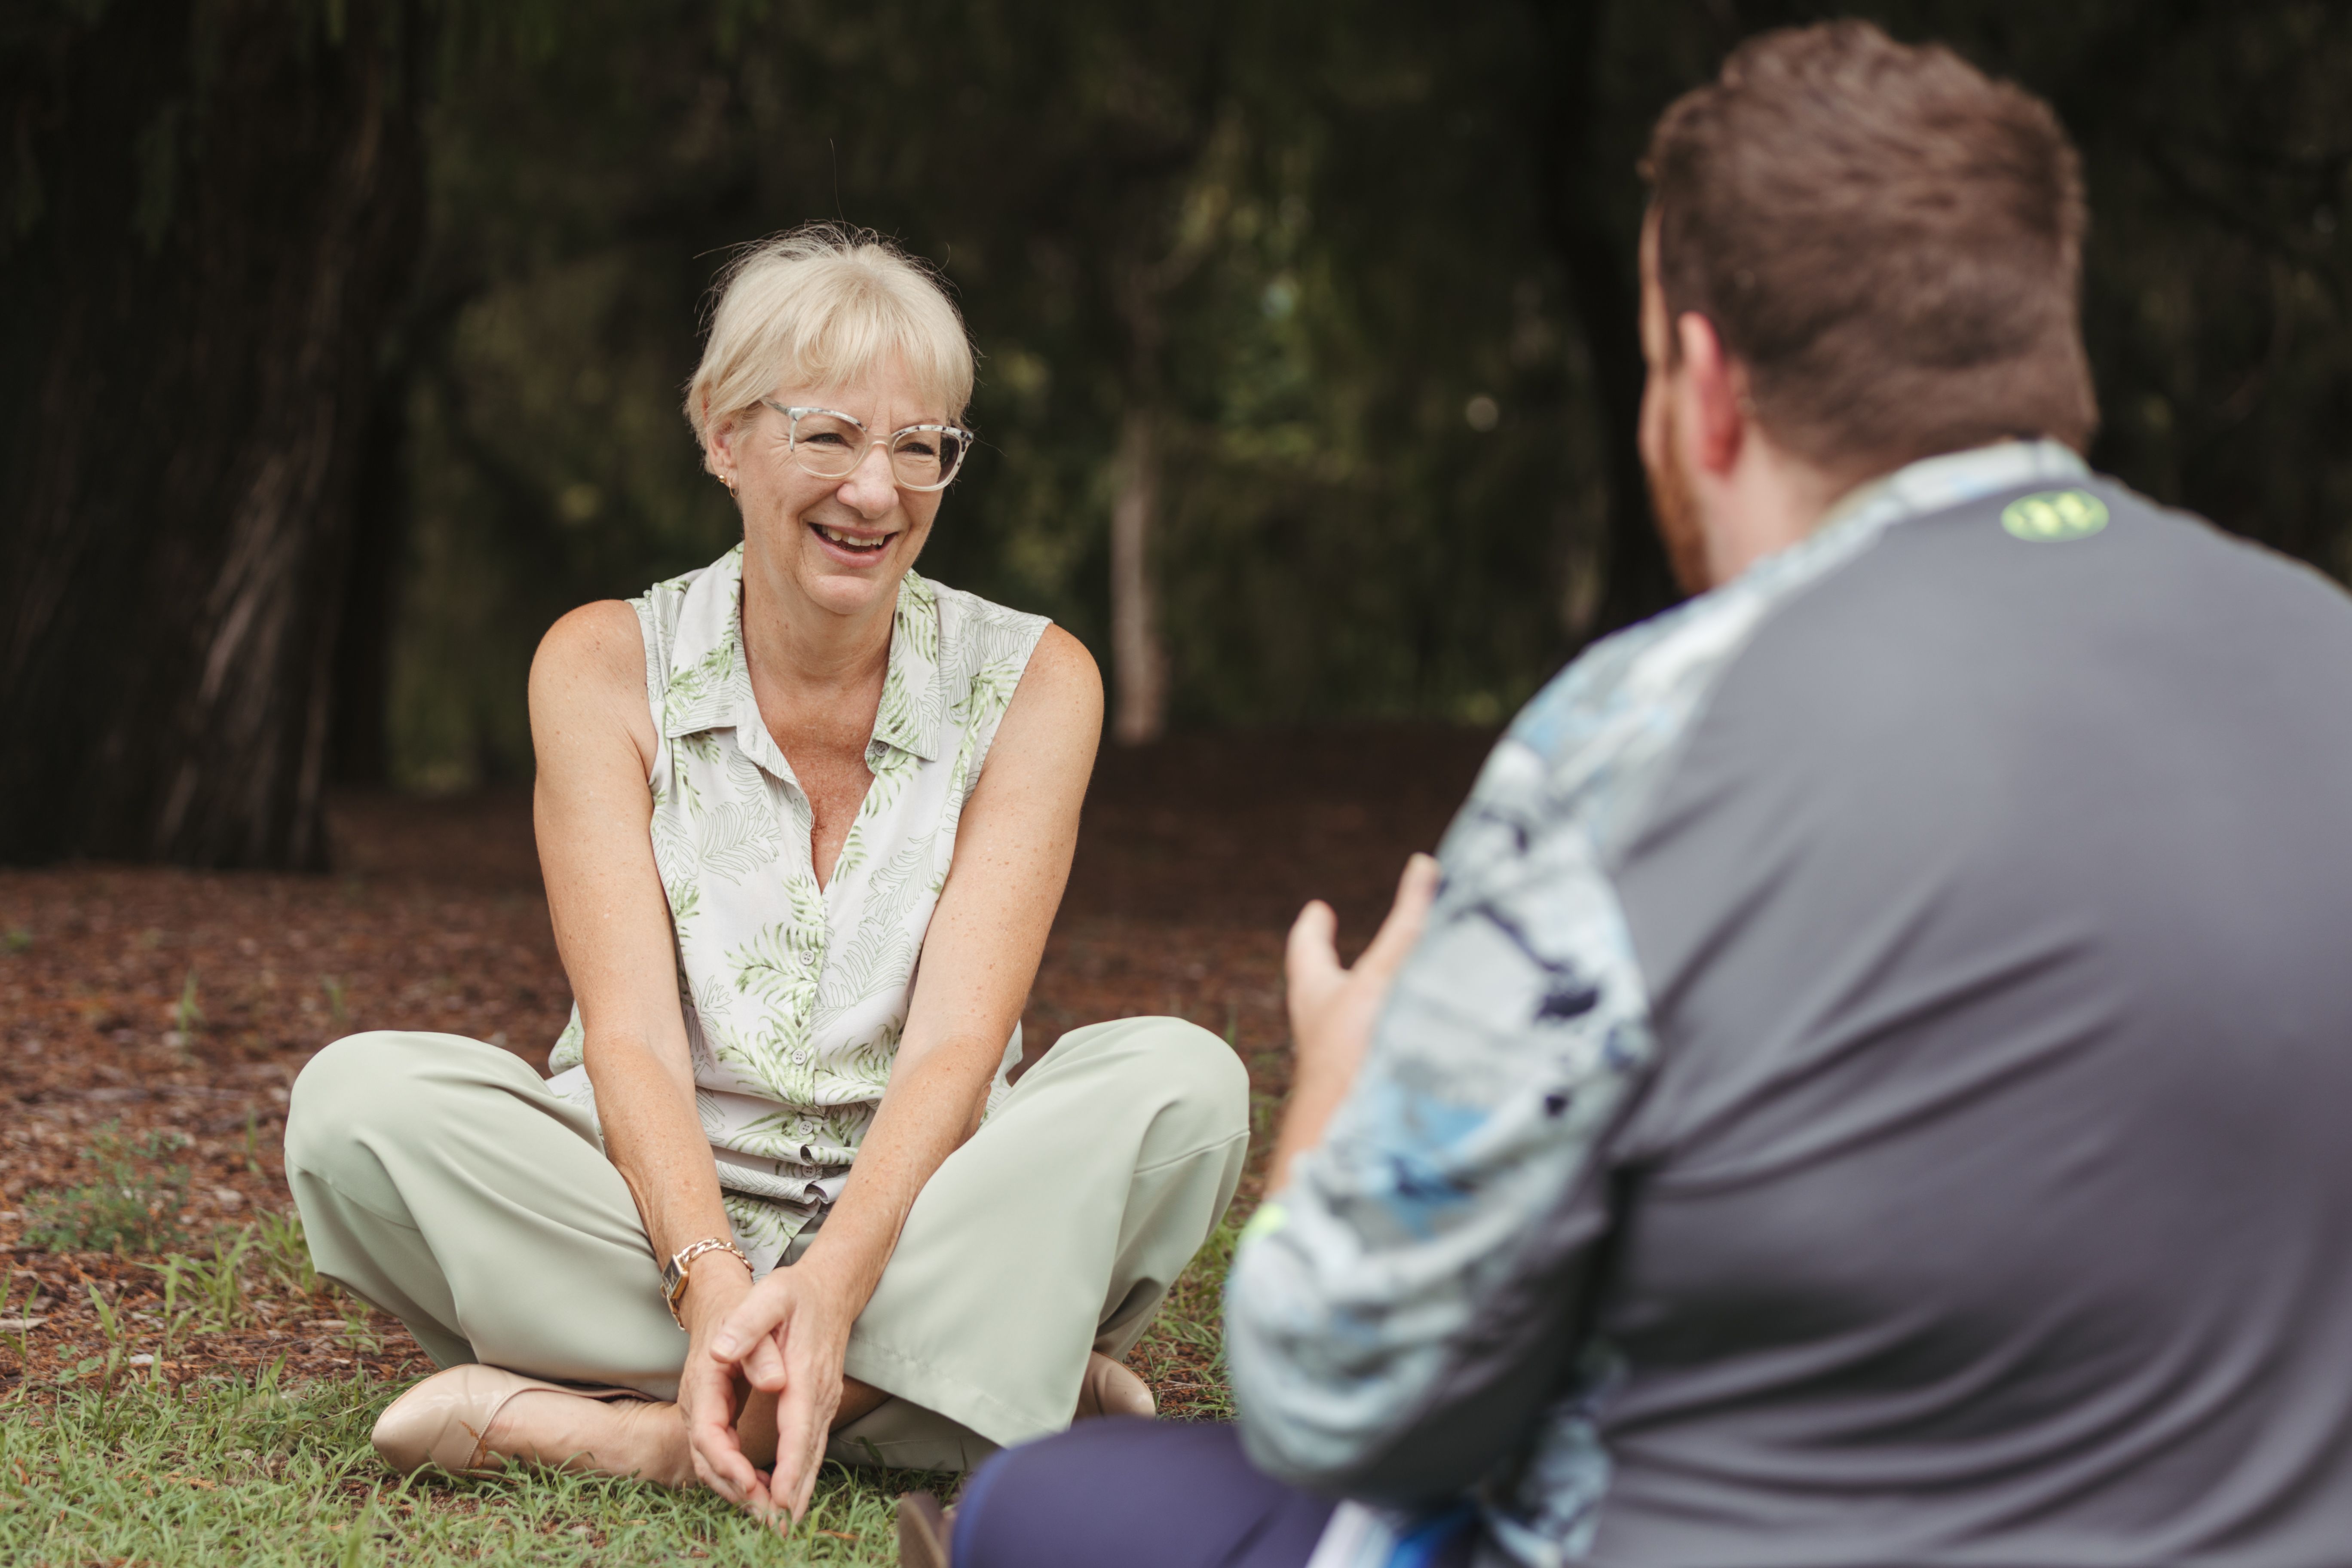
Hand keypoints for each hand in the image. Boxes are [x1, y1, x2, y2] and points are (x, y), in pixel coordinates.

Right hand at [673, 1258, 771, 1509]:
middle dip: (738, 1492)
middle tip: (772, 1518)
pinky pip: (723, 1457)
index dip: (730, 1462)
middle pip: (708, 1461)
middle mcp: (697, 1403)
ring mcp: (703, 1413)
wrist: (723, 1297)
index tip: (753, 1483)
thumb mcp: (759, 1308)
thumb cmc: (746, 1303)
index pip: (709, 1433)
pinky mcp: (715, 1418)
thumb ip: (758, 1343)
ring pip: (714, 1466)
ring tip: (775, 1516)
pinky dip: (743, 1479)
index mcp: (704, 1381)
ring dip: (742, 1493)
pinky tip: (770, 1491)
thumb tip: (772, 1380)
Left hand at [704, 1255, 861, 1525]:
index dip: (789, 1469)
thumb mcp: (769, 1296)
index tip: (780, 1502)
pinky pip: (811, 1448)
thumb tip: (721, 1350)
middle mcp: (819, 1395)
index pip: (798, 1429)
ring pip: (812, 1457)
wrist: (832, 1289)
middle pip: (808, 1455)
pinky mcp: (820, 1405)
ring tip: (780, 1527)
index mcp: (805, 1374)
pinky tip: (788, 1498)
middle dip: (793, 1496)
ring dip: (796, 1493)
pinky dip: (800, 1476)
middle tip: (776, 1532)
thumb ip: (748, 1323)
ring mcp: (823, 1403)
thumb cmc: (795, 1294)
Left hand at [1272, 853, 1440, 1189]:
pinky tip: (1419, 1044)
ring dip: (1368, 1008)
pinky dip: (1393, 1042)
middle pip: (1321, 988)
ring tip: (1392, 993)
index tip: (1317, 910)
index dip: (1313, 930)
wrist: (1352, 1135)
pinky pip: (1376, 1054)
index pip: (1307, 950)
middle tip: (1336, 949)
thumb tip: (1424, 866)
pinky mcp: (1362, 1087)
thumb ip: (1411, 924)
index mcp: (1316, 993)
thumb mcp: (1386, 974)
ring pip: (1349, 1024)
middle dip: (1334, 968)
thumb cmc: (1355, 1050)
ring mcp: (1341, 1060)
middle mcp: (1323, 1026)